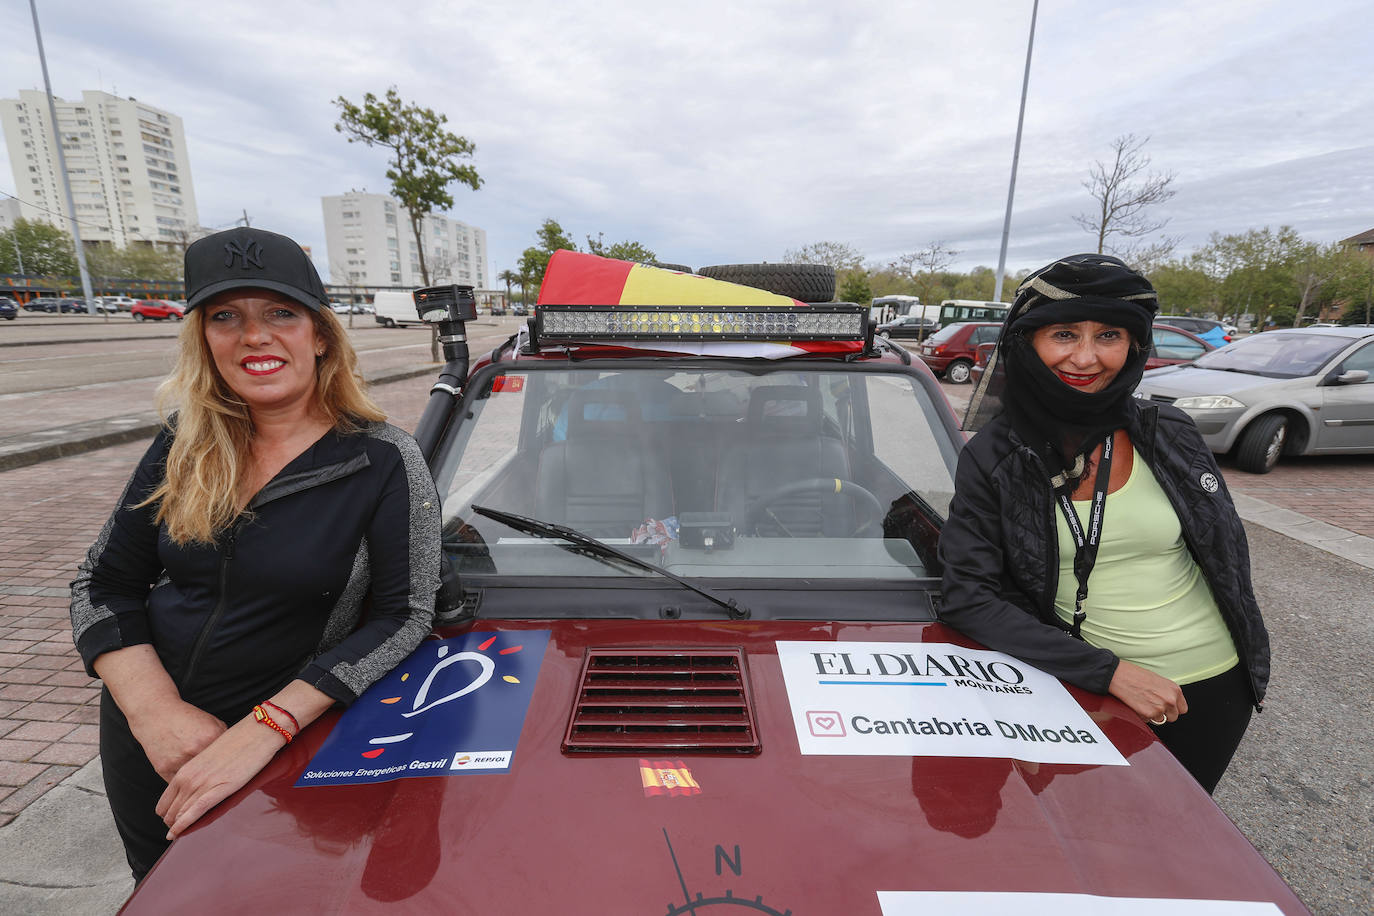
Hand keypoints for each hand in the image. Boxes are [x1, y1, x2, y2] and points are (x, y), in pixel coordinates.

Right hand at [127, 701, 225, 782]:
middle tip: (221, 783)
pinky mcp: (164, 769)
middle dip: (217, 779)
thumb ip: (224, 738)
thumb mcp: (211, 722)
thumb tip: (237, 755)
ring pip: (195, 783)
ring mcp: (178, 760)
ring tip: (205, 787)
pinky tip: (188, 785)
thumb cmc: (186, 718)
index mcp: (210, 736)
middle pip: (212, 773)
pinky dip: (184, 786)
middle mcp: (194, 749)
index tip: (234, 772)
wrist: (156, 715)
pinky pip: (179, 785)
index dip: (231, 767)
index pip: (227, 760)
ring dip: (200, 786)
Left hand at [155, 715, 284, 839]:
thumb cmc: (239, 740)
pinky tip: (178, 833)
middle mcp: (190, 776)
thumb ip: (202, 771)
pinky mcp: (220, 788)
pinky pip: (197, 810)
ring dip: (176, 826)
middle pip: (171, 808)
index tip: (170, 819)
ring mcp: (204, 782)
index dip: (166, 811)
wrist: (257, 731)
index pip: (166, 798)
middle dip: (171, 821)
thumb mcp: (212, 756)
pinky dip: (185, 823)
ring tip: (175, 835)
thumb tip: (203, 781)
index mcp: (187, 768)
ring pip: (181, 812)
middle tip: (174, 830)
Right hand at [1108, 660, 1187, 724]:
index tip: (1166, 707)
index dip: (1173, 709)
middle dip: (1164, 714)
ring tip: (1143, 704)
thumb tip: (1169, 703)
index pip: (1182, 708)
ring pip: (1161, 720)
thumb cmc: (1134, 675)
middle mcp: (1170, 699)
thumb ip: (1167, 693)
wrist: (1119, 675)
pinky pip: (1149, 721)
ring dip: (1153, 715)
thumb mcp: (1158, 681)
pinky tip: (1137, 705)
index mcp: (1174, 689)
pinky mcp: (1149, 714)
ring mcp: (1160, 707)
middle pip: (1173, 717)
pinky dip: (1143, 716)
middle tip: (1152, 705)